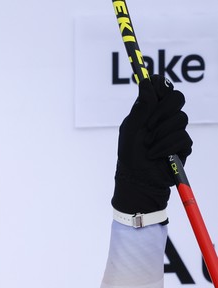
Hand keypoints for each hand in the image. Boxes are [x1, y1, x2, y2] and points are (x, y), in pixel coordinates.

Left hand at [113, 75, 192, 215]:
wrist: (137, 180)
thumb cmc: (130, 155)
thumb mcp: (130, 129)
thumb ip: (140, 107)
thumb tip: (146, 81)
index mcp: (149, 111)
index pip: (162, 89)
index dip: (161, 86)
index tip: (156, 89)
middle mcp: (164, 118)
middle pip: (177, 98)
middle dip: (162, 111)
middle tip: (148, 126)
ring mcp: (175, 131)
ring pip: (180, 119)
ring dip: (160, 134)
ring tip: (148, 146)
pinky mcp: (183, 145)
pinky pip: (181, 138)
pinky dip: (164, 147)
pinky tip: (155, 155)